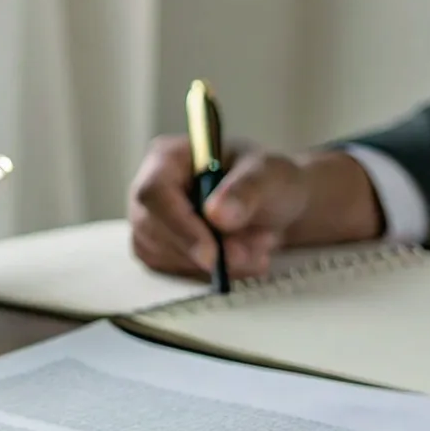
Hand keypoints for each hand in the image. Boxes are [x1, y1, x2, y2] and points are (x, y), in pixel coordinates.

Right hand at [127, 136, 314, 280]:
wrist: (278, 208)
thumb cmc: (269, 181)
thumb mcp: (268, 176)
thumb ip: (245, 191)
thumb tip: (217, 214)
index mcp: (168, 158)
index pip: (153, 193)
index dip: (178, 224)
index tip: (211, 253)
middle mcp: (151, 190)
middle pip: (151, 228)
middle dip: (201, 250)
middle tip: (247, 255)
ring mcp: (151, 221)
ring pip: (162, 255)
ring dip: (212, 263)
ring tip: (255, 248)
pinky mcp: (160, 249)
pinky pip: (173, 271)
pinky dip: (209, 273)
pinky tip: (238, 259)